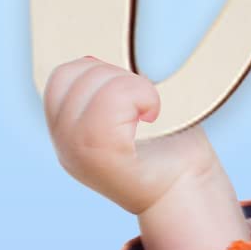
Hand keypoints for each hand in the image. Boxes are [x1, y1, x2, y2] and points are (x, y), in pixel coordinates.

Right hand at [44, 59, 249, 249]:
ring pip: (96, 81)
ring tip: (149, 112)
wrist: (189, 192)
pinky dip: (140, 95)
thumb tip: (99, 57)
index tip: (127, 94)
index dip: (97, 71)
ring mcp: (78, 153)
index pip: (62, 77)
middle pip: (76, 74)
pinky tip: (152, 114)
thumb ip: (105, 91)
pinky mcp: (103, 156)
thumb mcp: (129, 116)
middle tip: (143, 105)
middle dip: (117, 76)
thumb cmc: (170, 148)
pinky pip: (113, 99)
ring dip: (133, 86)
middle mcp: (64, 145)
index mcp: (67, 134)